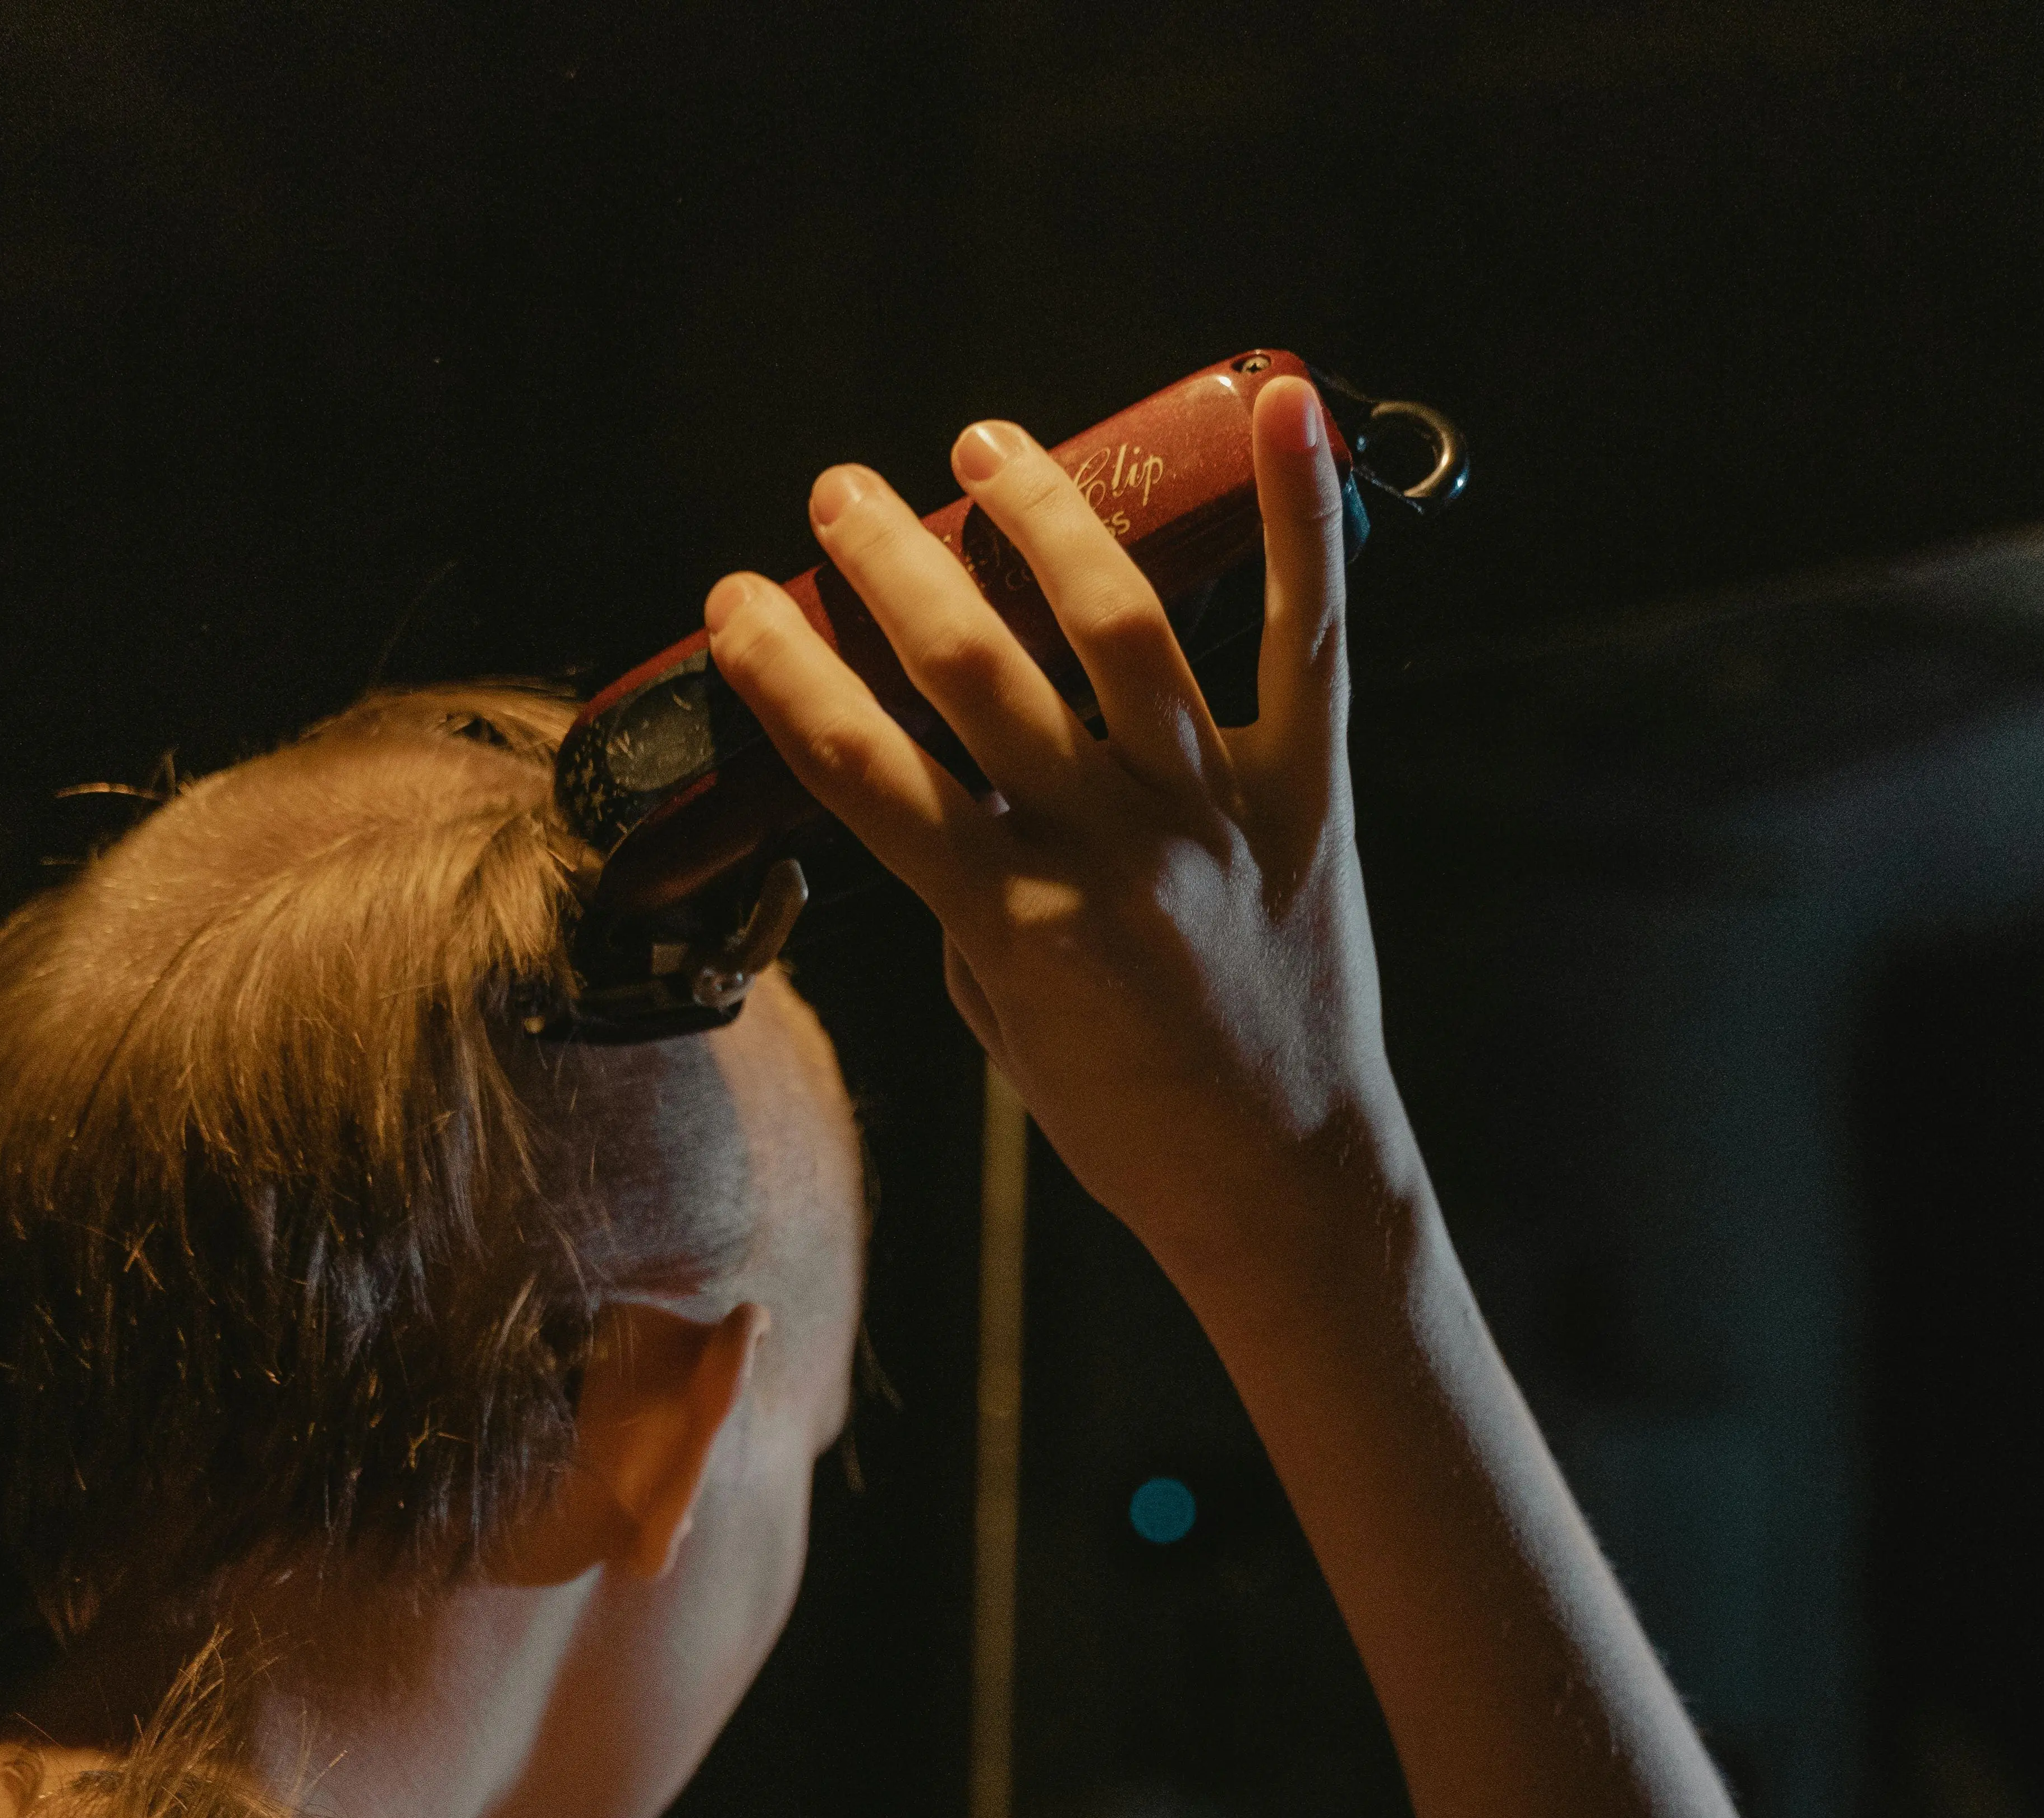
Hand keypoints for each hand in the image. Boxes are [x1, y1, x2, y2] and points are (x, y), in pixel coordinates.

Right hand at [703, 378, 1403, 1275]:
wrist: (1285, 1185)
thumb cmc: (1127, 1124)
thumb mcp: (1001, 1027)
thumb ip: (965, 905)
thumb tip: (939, 793)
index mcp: (1012, 922)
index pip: (862, 769)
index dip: (784, 672)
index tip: (734, 602)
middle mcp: (1110, 851)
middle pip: (973, 671)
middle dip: (889, 567)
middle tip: (840, 496)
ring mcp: (1214, 813)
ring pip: (1117, 624)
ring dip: (1041, 517)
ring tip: (982, 449)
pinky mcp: (1309, 795)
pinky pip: (1307, 636)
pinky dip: (1297, 518)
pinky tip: (1279, 405)